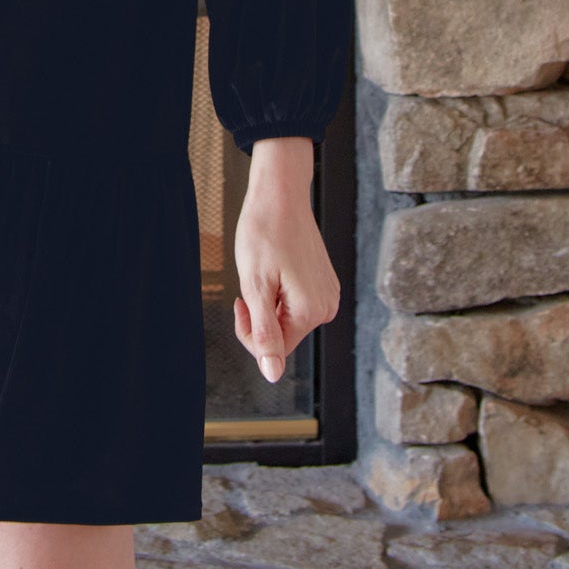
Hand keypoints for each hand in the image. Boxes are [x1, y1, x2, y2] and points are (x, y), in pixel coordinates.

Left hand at [232, 140, 339, 384]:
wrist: (280, 193)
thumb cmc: (264, 232)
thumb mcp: (255, 285)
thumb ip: (264, 333)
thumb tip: (272, 374)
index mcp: (311, 311)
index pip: (275, 349)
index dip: (250, 332)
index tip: (240, 301)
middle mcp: (327, 307)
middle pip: (283, 334)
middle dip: (260, 315)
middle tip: (252, 280)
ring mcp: (328, 293)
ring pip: (287, 317)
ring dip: (269, 301)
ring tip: (266, 269)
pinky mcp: (324, 282)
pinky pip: (296, 301)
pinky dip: (279, 290)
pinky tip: (277, 266)